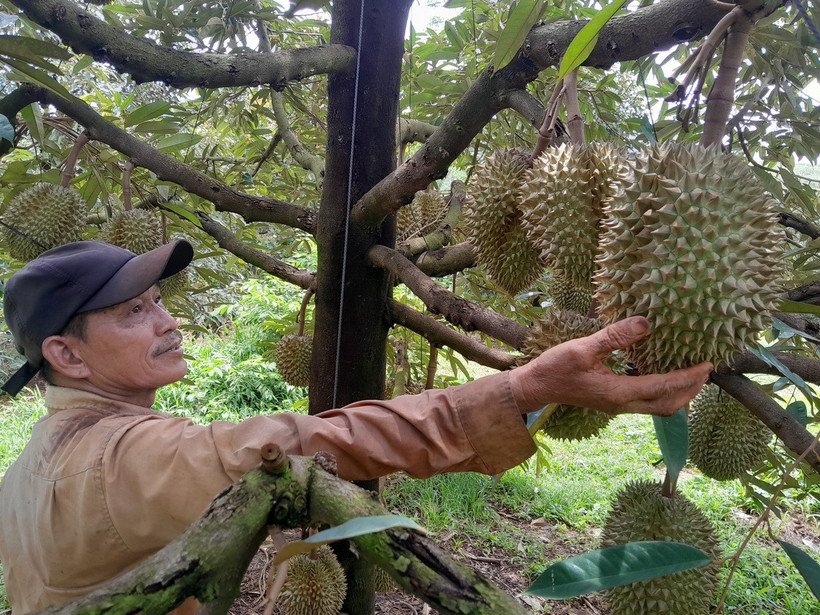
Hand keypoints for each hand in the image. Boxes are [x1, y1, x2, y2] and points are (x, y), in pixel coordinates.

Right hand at [509, 316, 712, 415]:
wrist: (535, 388)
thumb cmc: (555, 368)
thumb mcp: (582, 348)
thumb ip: (614, 337)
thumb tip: (646, 323)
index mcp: (617, 393)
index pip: (663, 387)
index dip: (688, 376)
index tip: (707, 364)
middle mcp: (622, 404)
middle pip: (668, 405)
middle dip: (691, 390)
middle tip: (706, 370)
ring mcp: (618, 406)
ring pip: (660, 407)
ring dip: (680, 394)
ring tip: (693, 374)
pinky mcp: (613, 402)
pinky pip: (648, 402)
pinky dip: (665, 392)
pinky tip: (666, 375)